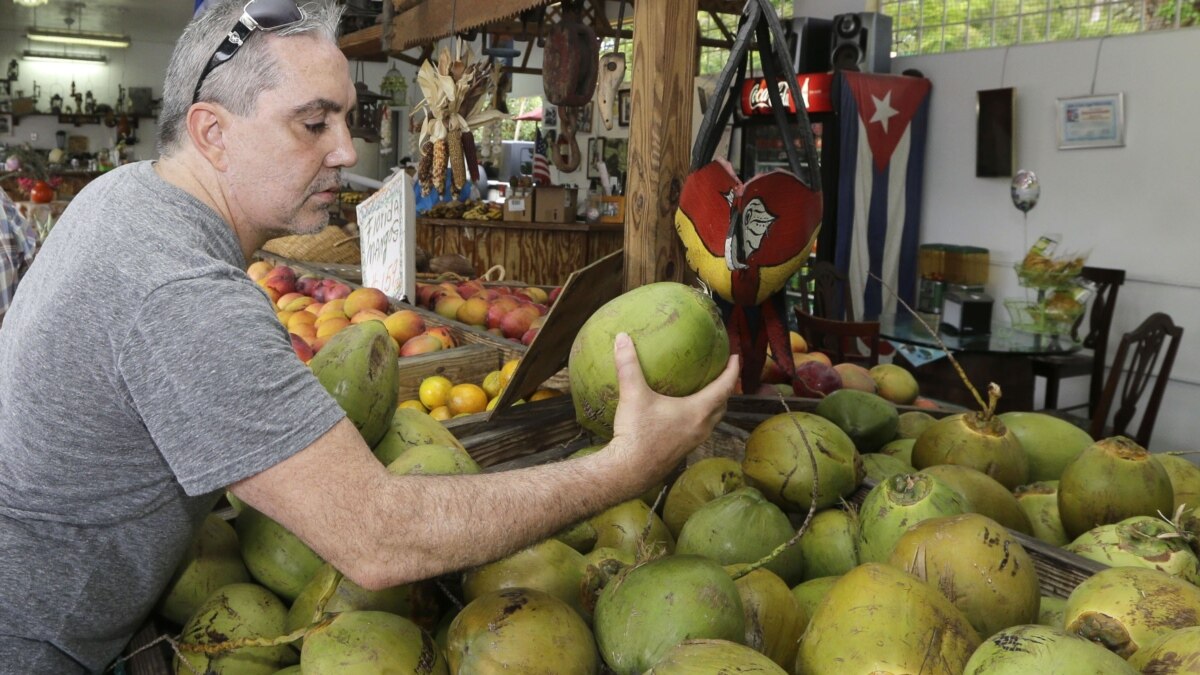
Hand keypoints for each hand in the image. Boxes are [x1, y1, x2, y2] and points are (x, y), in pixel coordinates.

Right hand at [607, 332, 738, 489]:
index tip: (736, 357)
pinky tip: (683, 414)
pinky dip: (701, 417)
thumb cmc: (636, 433)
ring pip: (712, 420)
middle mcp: (701, 427)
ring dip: (715, 405)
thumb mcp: (632, 395)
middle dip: (726, 388)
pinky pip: (700, 430)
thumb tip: (622, 338)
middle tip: (723, 373)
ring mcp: (693, 441)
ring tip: (707, 392)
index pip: (725, 387)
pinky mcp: (683, 451)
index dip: (733, 371)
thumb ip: (628, 365)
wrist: (629, 471)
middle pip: (722, 405)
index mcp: (697, 411)